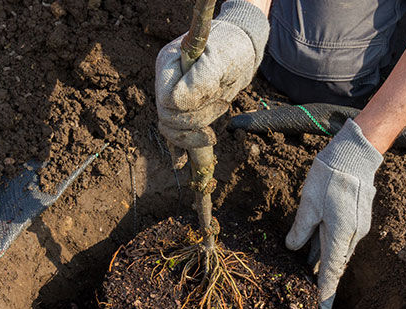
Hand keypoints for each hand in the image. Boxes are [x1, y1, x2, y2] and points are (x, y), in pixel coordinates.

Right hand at [155, 0, 268, 149]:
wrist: (239, 50)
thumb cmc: (231, 48)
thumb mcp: (222, 59)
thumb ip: (201, 79)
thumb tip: (181, 103)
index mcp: (168, 64)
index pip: (166, 100)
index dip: (189, 108)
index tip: (218, 100)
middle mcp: (165, 82)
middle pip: (168, 118)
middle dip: (197, 122)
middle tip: (223, 107)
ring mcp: (172, 97)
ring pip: (172, 130)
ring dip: (195, 135)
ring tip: (214, 129)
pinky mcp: (182, 111)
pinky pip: (174, 135)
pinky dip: (179, 150)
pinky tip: (182, 162)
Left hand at [286, 119, 382, 308]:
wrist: (354, 155)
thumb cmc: (330, 177)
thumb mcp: (308, 205)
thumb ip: (300, 230)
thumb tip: (292, 248)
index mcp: (340, 235)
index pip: (331, 272)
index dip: (326, 293)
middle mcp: (352, 236)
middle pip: (335, 264)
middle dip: (323, 280)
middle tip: (313, 298)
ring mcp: (356, 227)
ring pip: (337, 251)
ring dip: (324, 262)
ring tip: (308, 275)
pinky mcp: (355, 219)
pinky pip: (340, 240)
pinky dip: (327, 247)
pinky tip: (313, 251)